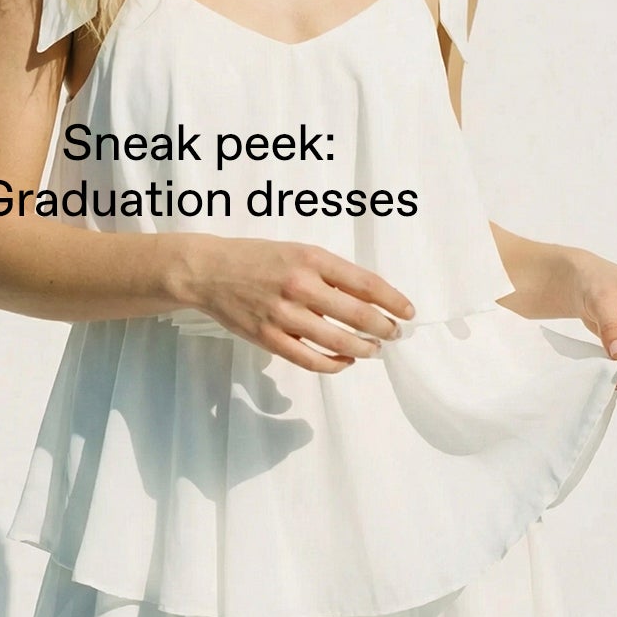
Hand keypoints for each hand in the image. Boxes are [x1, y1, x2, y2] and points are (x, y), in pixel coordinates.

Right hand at [186, 237, 414, 372]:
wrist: (209, 271)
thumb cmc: (257, 259)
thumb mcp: (298, 252)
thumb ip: (330, 272)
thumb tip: (368, 297)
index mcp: (311, 259)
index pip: (365, 284)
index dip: (393, 301)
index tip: (407, 312)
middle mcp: (300, 285)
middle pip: (357, 315)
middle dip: (383, 328)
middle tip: (394, 334)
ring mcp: (283, 314)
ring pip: (337, 341)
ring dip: (363, 348)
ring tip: (374, 350)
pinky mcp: (268, 337)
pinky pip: (309, 359)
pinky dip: (333, 364)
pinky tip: (345, 361)